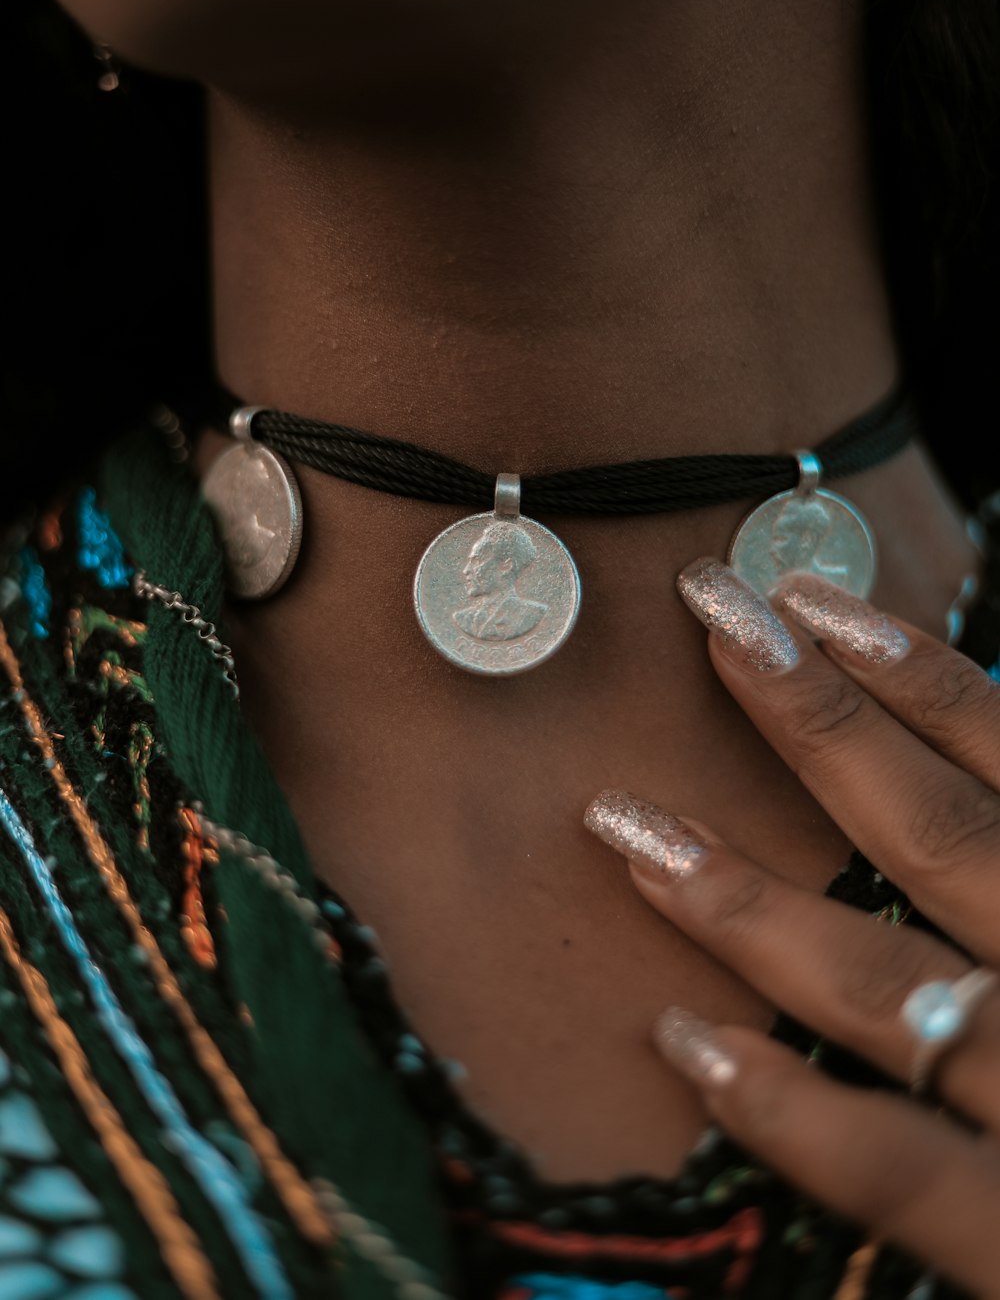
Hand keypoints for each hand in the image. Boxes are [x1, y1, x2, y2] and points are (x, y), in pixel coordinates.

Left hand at [585, 559, 999, 1298]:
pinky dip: (784, 1108)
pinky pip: (890, 1170)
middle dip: (812, 721)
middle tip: (705, 618)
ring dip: (744, 897)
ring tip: (626, 820)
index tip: (807, 601)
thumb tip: (979, 759)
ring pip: (876, 981)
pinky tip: (682, 1041)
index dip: (910, 671)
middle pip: (932, 833)